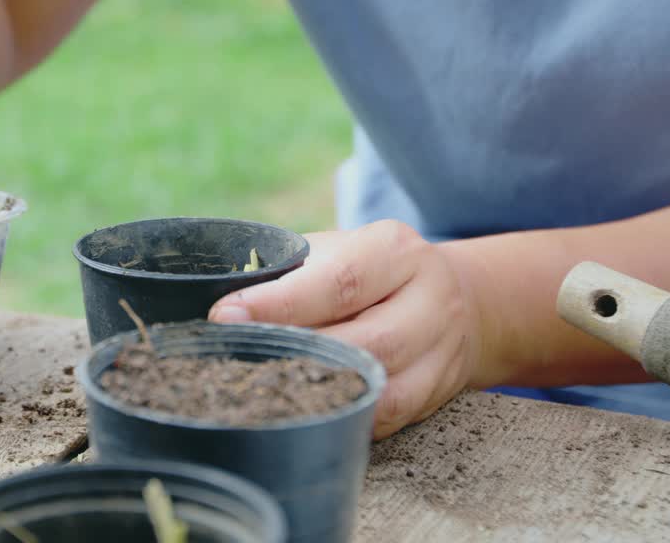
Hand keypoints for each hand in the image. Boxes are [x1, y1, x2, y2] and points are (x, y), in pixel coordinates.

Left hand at [208, 220, 485, 437]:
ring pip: (379, 388)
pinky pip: (386, 418)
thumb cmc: (366, 271)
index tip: (225, 317)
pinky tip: (300, 414)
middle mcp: (428, 298)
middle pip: (364, 341)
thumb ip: (289, 271)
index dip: (279, 304)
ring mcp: (440, 350)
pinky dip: (342, 418)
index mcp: (395, 250)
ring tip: (261, 393)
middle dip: (295, 355)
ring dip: (318, 395)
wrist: (452, 297)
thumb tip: (217, 301)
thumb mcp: (336, 251)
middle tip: (234, 362)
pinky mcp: (437, 392)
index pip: (337, 281)